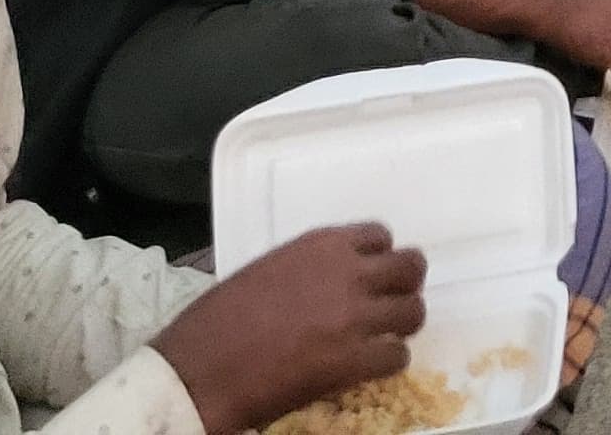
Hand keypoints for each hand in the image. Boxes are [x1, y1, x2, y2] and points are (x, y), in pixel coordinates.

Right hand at [154, 223, 426, 434]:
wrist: (198, 373)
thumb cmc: (214, 322)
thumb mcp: (266, 271)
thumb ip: (308, 269)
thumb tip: (326, 281)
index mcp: (321, 246)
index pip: (380, 237)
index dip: (379, 259)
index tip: (370, 275)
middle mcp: (347, 273)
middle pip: (410, 268)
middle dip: (404, 286)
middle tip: (388, 305)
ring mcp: (354, 317)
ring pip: (413, 312)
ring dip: (400, 326)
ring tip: (381, 339)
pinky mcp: (353, 361)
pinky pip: (397, 357)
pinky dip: (387, 363)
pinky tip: (367, 368)